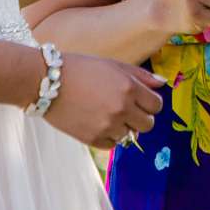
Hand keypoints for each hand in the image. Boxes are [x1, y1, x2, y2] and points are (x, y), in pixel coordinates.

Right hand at [44, 51, 164, 147]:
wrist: (46, 82)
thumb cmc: (81, 68)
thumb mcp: (113, 65)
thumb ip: (140, 76)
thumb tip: (162, 84)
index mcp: (129, 88)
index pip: (156, 105)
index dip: (150, 103)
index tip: (141, 101)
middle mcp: (122, 108)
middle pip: (148, 124)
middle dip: (140, 117)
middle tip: (126, 109)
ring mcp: (108, 125)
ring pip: (130, 135)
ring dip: (123, 126)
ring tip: (105, 113)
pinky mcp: (93, 139)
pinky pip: (113, 144)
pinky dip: (109, 135)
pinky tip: (97, 122)